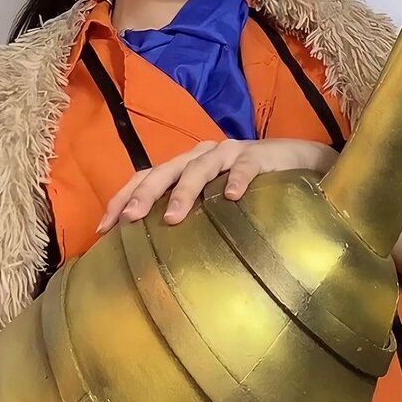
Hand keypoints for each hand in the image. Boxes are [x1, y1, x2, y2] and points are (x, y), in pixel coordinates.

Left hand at [97, 138, 337, 231]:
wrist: (299, 163)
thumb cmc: (251, 189)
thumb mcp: (213, 201)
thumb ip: (189, 214)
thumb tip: (152, 249)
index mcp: (186, 164)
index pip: (146, 176)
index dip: (123, 198)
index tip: (103, 229)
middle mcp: (203, 154)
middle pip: (165, 169)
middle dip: (145, 195)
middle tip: (130, 220)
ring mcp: (230, 152)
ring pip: (199, 167)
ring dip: (184, 192)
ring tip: (173, 218)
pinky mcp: (258, 155)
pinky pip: (245, 167)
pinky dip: (237, 180)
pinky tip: (230, 198)